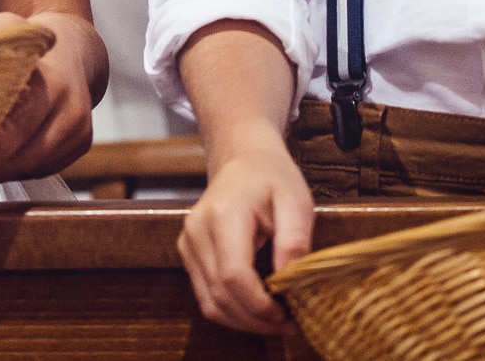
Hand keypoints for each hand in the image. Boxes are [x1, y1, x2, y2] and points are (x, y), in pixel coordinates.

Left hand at [0, 11, 94, 184]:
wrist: (75, 51)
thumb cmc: (31, 46)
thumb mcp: (13, 29)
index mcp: (53, 79)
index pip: (22, 118)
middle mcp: (72, 106)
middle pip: (28, 150)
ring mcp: (80, 129)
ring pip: (35, 164)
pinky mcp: (81, 145)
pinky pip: (43, 167)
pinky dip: (13, 171)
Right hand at [178, 123, 312, 334]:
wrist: (243, 159)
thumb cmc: (272, 177)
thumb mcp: (296, 201)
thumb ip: (294, 239)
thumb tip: (289, 280)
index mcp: (223, 215)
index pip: (233, 275)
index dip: (260, 305)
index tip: (289, 315)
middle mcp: (197, 231)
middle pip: (220, 295)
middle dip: (256, 320)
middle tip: (290, 325)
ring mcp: (188, 243)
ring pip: (210, 302)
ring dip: (244, 322)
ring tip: (277, 322)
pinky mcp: (189, 253)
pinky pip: (206, 295)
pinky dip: (232, 311)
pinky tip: (258, 310)